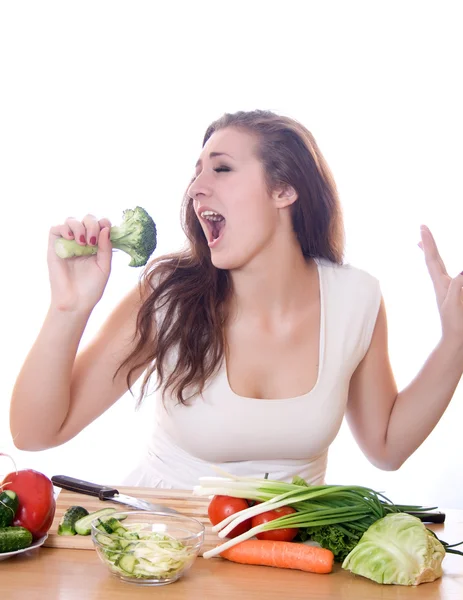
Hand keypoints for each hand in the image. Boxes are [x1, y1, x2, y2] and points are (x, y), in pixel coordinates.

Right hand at [47, 214, 112, 311]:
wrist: (75, 302)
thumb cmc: (92, 287)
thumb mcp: (104, 267)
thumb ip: (106, 248)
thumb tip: (106, 228)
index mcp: (97, 245)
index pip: (101, 225)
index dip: (104, 223)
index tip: (107, 231)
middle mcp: (83, 241)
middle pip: (87, 219)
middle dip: (92, 225)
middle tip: (92, 241)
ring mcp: (68, 243)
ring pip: (71, 220)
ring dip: (79, 227)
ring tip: (82, 242)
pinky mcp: (55, 247)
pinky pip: (56, 229)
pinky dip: (63, 228)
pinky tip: (71, 238)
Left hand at [419, 224, 462, 343]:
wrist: (457, 343)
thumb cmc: (456, 326)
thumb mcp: (454, 306)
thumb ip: (457, 289)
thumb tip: (462, 272)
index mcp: (442, 285)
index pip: (433, 259)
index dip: (429, 242)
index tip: (422, 227)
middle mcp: (443, 284)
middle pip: (433, 259)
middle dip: (428, 243)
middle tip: (421, 229)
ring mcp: (448, 290)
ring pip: (439, 266)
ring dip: (432, 254)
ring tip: (421, 244)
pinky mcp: (454, 296)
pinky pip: (450, 277)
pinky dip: (440, 266)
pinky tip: (441, 267)